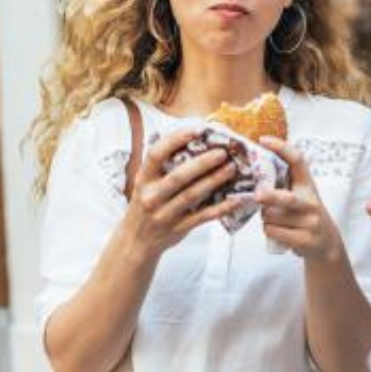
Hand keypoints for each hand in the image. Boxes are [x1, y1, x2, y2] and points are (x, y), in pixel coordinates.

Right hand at [118, 127, 238, 258]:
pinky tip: (235, 199)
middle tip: (222, 152)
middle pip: (178, 176)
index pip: (156, 154)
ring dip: (214, 181)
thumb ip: (161, 166)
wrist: (135, 241)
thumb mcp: (144, 184)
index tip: (196, 130)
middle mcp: (151, 196)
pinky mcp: (178, 228)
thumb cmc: (145, 206)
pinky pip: (202, 217)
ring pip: (192, 195)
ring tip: (231, 169)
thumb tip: (189, 140)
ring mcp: (164, 214)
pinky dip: (220, 208)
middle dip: (202, 163)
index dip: (175, 140)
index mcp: (143, 179)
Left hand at [256, 137, 342, 260]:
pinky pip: (274, 231)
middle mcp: (311, 202)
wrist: (326, 243)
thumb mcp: (301, 196)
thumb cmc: (305, 215)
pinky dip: (268, 230)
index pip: (297, 161)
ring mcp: (309, 222)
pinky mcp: (304, 240)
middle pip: (287, 198)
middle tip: (258, 195)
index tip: (263, 140)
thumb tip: (253, 173)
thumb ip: (284, 184)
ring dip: (265, 216)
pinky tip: (277, 230)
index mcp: (307, 185)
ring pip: (272, 216)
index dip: (281, 148)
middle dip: (271, 197)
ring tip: (274, 218)